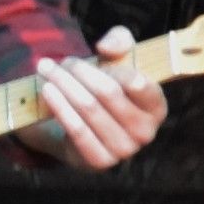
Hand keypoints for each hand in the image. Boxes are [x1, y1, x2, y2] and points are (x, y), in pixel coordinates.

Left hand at [31, 29, 168, 168]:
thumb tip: (106, 48)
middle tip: (54, 60)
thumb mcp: (119, 58)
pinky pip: (77, 131)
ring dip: (63, 85)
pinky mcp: (100, 161)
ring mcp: (123, 150)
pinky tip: (47, 91)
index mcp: (157, 107)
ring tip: (45, 70)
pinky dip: (60, 108)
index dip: (114, 67)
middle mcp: (146, 132)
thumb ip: (120, 41)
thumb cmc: (108, 87)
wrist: (88, 127)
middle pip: (107, 92)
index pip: (138, 83)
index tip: (95, 53)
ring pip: (88, 109)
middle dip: (78, 71)